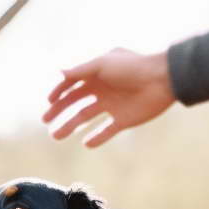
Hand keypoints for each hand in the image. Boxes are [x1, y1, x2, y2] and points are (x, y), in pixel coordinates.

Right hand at [43, 48, 175, 147]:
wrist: (162, 81)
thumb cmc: (132, 67)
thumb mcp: (103, 65)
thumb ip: (81, 70)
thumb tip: (58, 71)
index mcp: (97, 73)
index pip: (73, 83)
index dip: (59, 91)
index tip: (48, 102)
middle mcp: (103, 89)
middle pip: (76, 102)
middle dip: (60, 111)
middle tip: (46, 122)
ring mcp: (112, 105)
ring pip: (86, 118)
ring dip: (71, 126)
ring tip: (56, 136)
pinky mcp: (123, 120)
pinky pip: (106, 131)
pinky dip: (96, 138)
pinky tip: (85, 143)